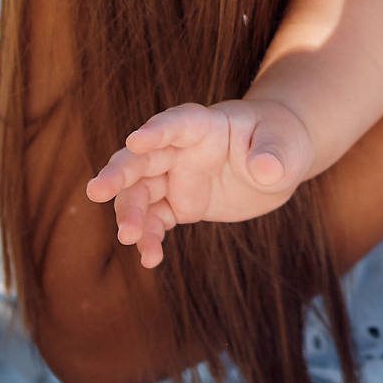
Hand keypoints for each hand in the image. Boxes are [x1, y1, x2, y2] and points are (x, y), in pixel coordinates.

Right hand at [84, 98, 312, 266]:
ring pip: (140, 193)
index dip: (157, 130)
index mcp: (206, 126)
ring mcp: (177, 177)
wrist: (277, 159)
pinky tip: (150, 259)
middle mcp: (182, 150)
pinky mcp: (179, 203)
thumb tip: (266, 170)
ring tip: (129, 239)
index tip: (136, 140)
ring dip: (129, 214)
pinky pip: (155, 220)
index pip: (178, 123)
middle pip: (143, 158)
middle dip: (118, 173)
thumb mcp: (286, 146)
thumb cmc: (282, 140)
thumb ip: (274, 155)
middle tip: (96, 191)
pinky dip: (148, 238)